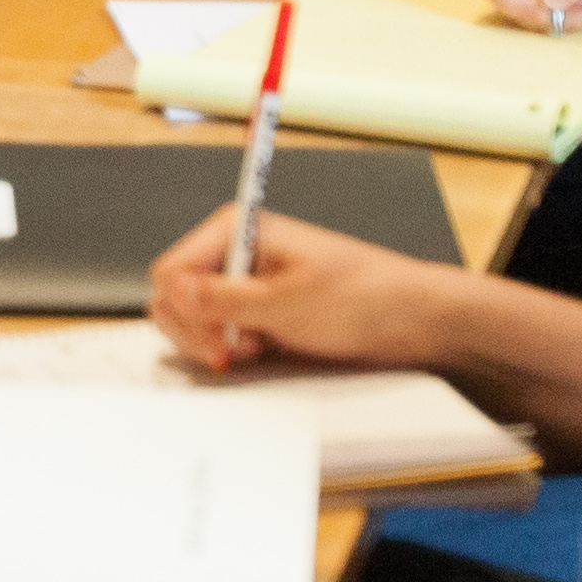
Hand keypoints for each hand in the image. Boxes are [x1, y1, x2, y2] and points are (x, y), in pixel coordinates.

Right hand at [147, 205, 470, 374]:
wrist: (409, 319)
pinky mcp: (255, 310)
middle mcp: (234, 252)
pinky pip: (219, 332)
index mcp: (236, 229)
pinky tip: (263, 350)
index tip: (217, 338)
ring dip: (214, 341)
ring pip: (193, 317)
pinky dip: (232, 348)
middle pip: (174, 295)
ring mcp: (243, 282)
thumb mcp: (286, 301)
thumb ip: (223, 299)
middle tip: (231, 351)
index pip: (172, 269)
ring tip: (254, 348)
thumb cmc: (360, 297)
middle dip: (195, 329)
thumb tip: (173, 292)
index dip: (185, 309)